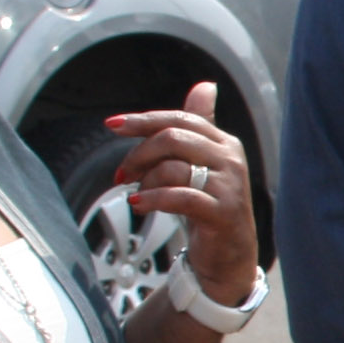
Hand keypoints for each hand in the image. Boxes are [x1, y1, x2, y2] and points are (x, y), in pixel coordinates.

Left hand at [103, 83, 258, 304]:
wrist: (229, 256)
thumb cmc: (210, 207)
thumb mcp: (204, 163)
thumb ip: (201, 125)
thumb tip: (205, 86)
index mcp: (224, 143)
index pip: (179, 119)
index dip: (143, 120)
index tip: (112, 125)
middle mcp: (230, 159)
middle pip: (173, 138)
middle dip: (138, 154)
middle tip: (121, 173)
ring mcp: (229, 186)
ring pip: (173, 167)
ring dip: (145, 181)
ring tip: (138, 193)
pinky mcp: (222, 212)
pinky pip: (179, 196)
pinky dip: (152, 199)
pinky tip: (139, 204)